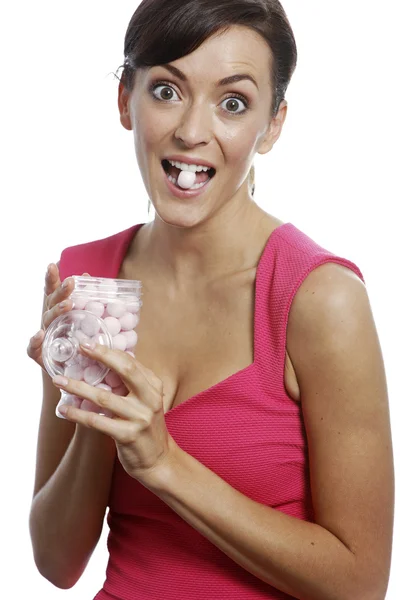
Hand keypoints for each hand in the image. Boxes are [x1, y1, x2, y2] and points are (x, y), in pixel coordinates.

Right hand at [26, 264, 87, 370]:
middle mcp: (50, 319)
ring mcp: (45, 335)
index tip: (52, 265)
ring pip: (47, 320)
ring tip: (68, 305)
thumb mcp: (85, 319)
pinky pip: (33, 347)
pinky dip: (35, 341)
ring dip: (56, 311)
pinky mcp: (40, 353)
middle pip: (52, 302)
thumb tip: (86, 276)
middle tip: (71, 282)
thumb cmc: (79, 341)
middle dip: (61, 291)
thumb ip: (85, 298)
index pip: (54, 291)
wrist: (73, 370)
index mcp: (59, 309)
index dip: (52, 278)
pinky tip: (39, 334)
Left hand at [51, 342, 174, 484]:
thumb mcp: (146, 401)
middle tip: (80, 347)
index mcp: (154, 386)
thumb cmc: (146, 427)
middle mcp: (150, 399)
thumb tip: (108, 359)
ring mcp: (140, 417)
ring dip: (78, 387)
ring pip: (104, 397)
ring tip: (59, 380)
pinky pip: (97, 421)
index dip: (109, 351)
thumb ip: (132, 382)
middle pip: (126, 370)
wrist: (158, 460)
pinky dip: (78, 414)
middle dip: (101, 356)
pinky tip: (64, 409)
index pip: (130, 362)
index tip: (88, 343)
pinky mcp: (128, 435)